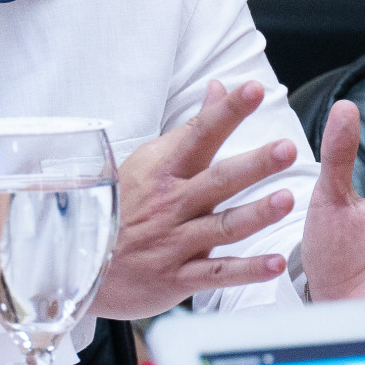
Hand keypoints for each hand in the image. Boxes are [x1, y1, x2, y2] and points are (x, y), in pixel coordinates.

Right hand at [90, 80, 296, 319]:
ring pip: (222, 226)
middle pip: (219, 180)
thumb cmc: (122, 206)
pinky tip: (275, 264)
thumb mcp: (150, 161)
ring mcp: (174, 242)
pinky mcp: (177, 278)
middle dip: (254, 164)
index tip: (254, 89)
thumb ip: (192, 127)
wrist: (78, 263)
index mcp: (164, 170)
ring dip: (256, 214)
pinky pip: (216, 274)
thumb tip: (219, 87)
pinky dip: (247, 271)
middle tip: (286, 149)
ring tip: (287, 200)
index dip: (227, 112)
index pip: (201, 133)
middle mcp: (172, 204)